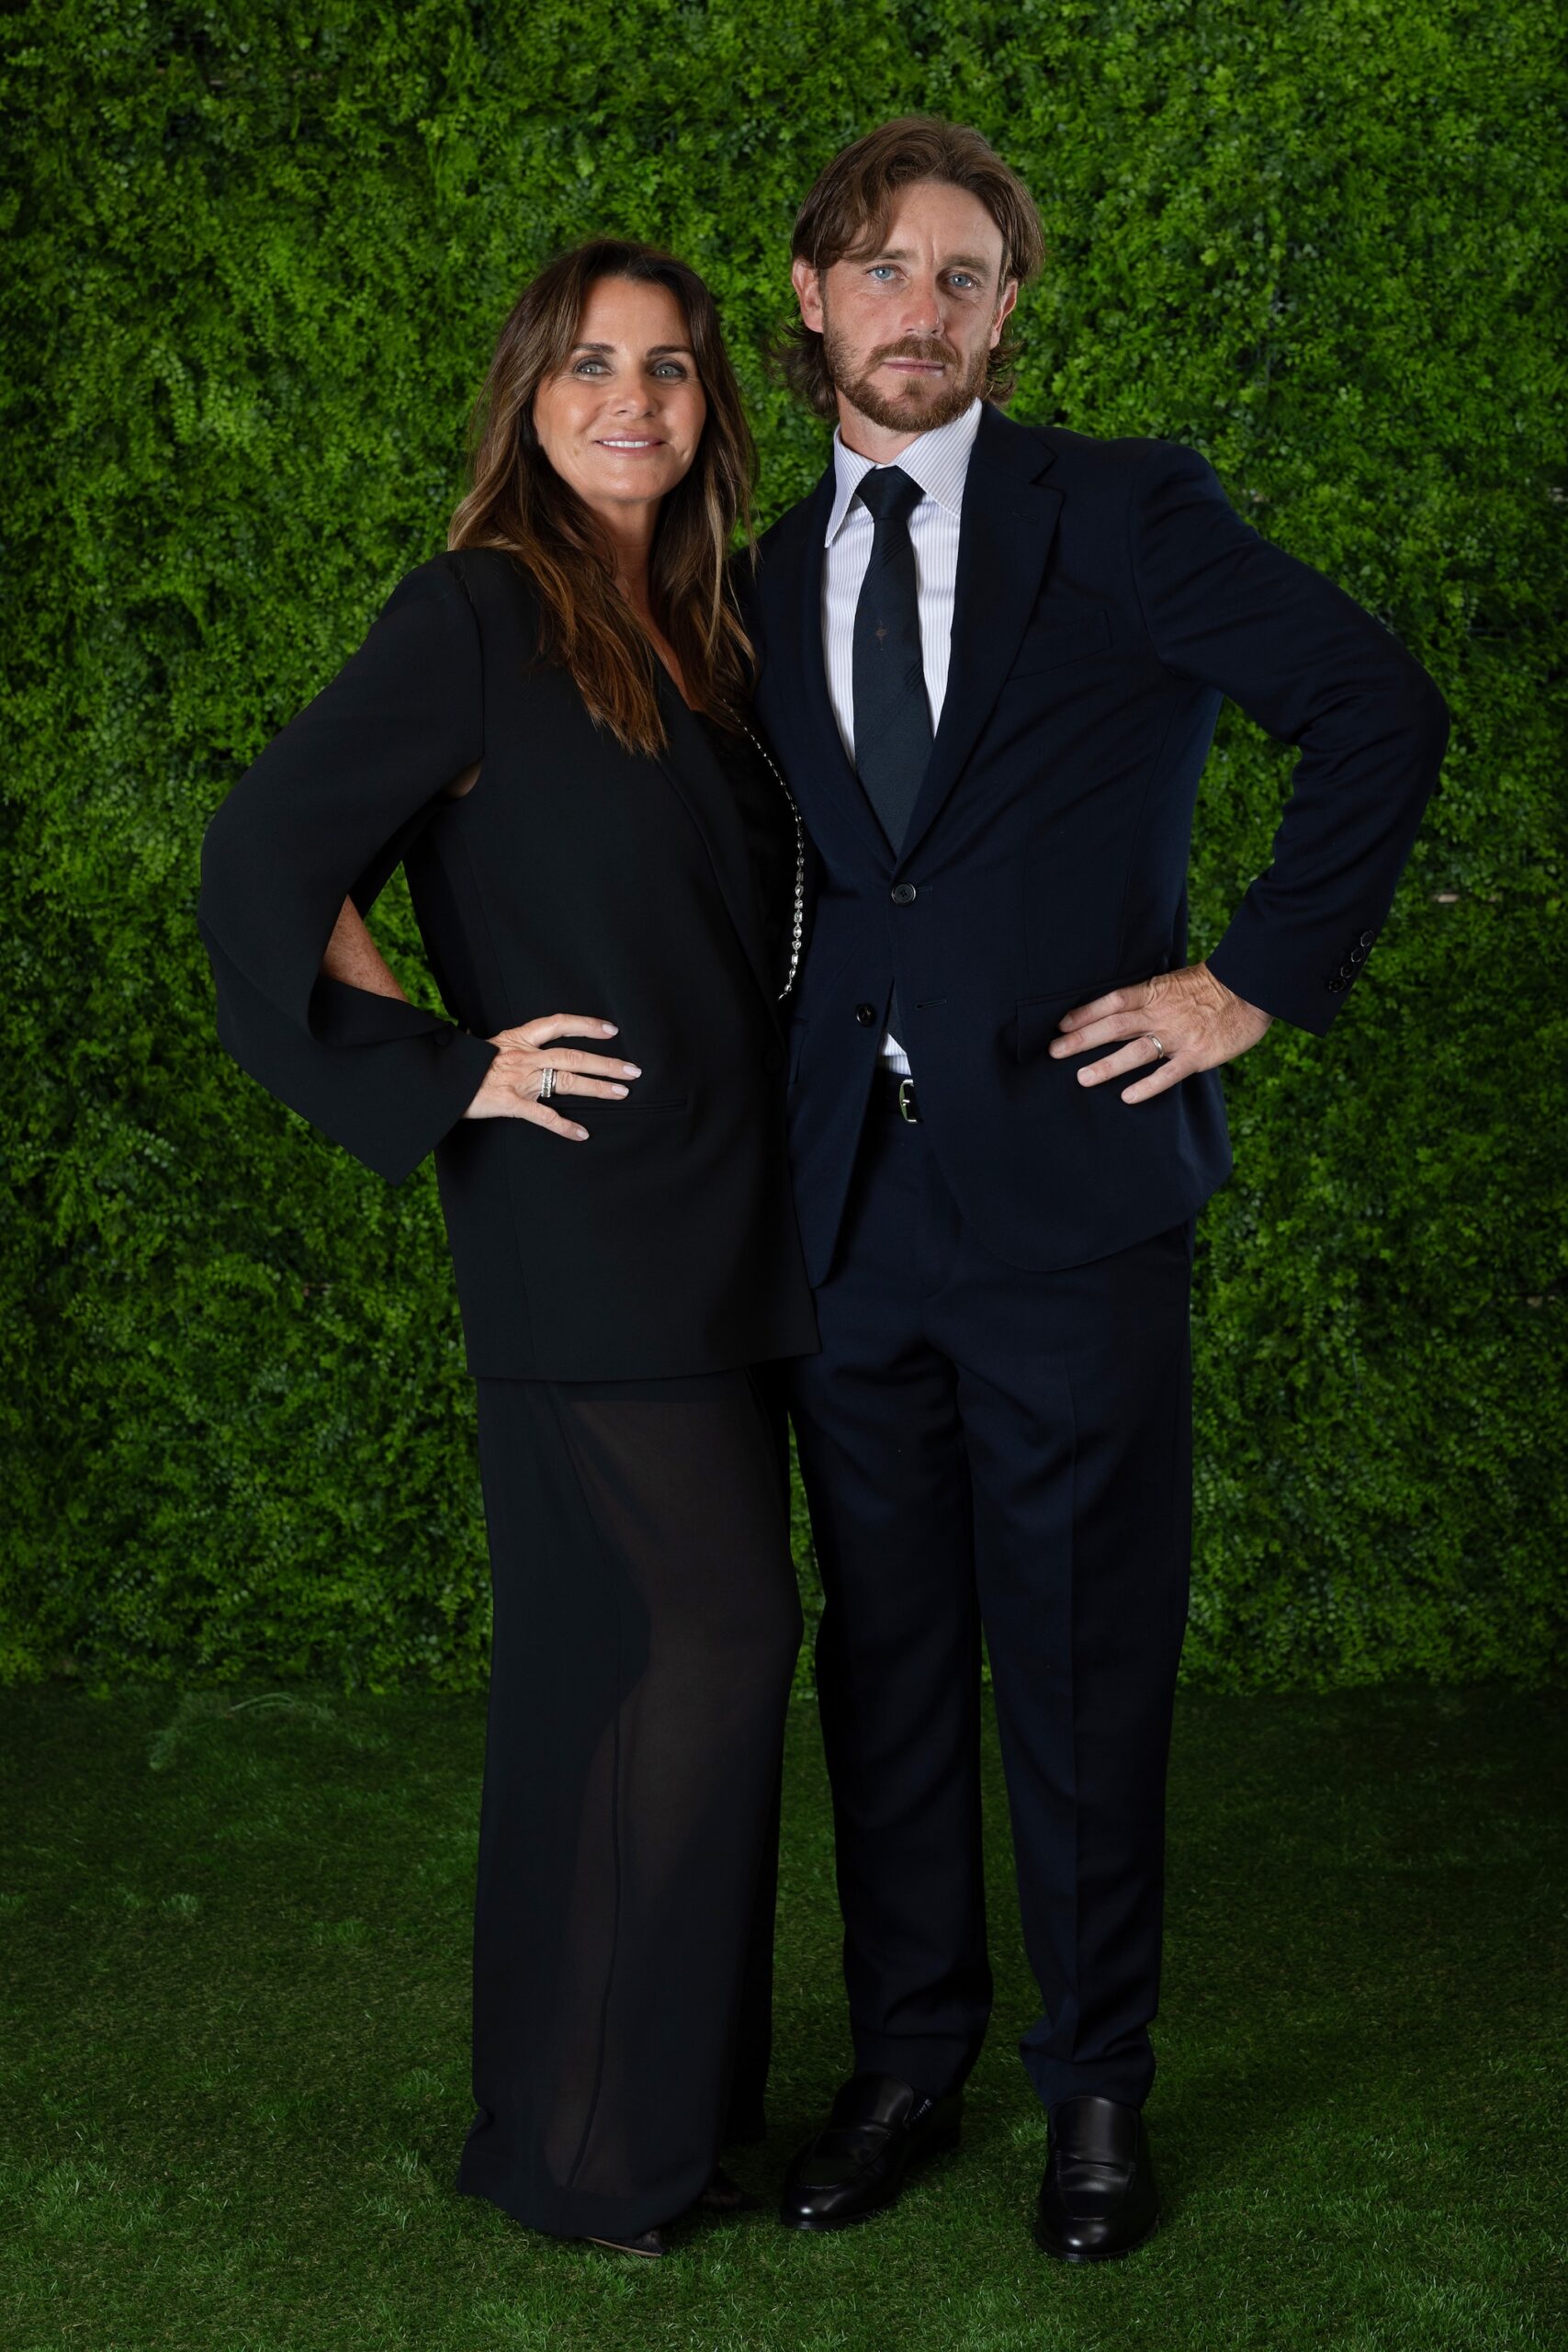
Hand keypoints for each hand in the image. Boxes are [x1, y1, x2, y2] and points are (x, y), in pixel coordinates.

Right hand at [463, 1013, 640, 1140]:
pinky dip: (564, 1126)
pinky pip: (543, 1116)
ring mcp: (518, 1079)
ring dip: (597, 1088)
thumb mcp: (488, 1046)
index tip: (611, 1030)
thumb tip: (522, 1042)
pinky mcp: (510, 1104)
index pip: (558, 1024)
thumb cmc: (461, 1063)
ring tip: (622, 1093)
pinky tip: (582, 1134)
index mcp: (518, 1037)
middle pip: (574, 1056)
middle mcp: (523, 1055)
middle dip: (606, 1063)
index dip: (586, 1025)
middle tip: (633, 1070)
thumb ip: (510, 1045)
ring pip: (567, 1081)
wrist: (437, 1078)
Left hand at [1049, 961, 1272, 1101]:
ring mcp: (1178, 1036)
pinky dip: (1148, 1085)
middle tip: (1054, 1052)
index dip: (1085, 1013)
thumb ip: (1148, 997)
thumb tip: (1118, 1008)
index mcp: (1154, 993)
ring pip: (1135, 1052)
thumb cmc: (1210, 987)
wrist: (1251, 989)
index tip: (1060, 1024)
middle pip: (1114, 1026)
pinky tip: (1127, 1097)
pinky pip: (1168, 1074)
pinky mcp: (1197, 1056)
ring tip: (1082, 1079)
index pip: (1112, 1001)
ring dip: (1107, 1065)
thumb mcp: (1174, 983)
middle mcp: (1161, 1014)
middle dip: (1082, 1039)